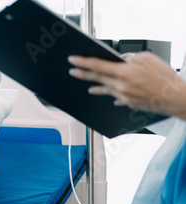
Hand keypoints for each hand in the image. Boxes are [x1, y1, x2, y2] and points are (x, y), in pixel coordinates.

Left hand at [68, 52, 185, 119]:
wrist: (174, 97)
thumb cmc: (164, 77)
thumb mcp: (148, 58)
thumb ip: (130, 58)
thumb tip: (120, 60)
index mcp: (124, 72)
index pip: (97, 66)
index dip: (83, 63)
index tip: (73, 60)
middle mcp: (120, 86)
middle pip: (97, 78)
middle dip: (83, 74)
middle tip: (73, 71)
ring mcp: (123, 96)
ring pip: (104, 90)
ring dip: (95, 87)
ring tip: (89, 85)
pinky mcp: (128, 103)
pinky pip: (115, 97)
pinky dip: (112, 94)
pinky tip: (108, 93)